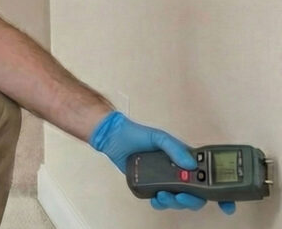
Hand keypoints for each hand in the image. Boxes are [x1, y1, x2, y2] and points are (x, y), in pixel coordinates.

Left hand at [89, 111, 236, 214]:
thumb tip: (190, 165)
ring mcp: (166, 181)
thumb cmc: (138, 134)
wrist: (114, 139)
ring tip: (163, 195)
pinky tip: (155, 198)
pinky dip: (160, 204)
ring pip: (180, 200)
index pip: (209, 178)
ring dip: (175, 203)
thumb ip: (174, 149)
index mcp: (187, 160)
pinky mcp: (151, 187)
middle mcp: (179, 173)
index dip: (222, 194)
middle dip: (192, 200)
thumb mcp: (159, 137)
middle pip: (197, 195)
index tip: (227, 205)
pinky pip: (161, 202)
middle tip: (181, 195)